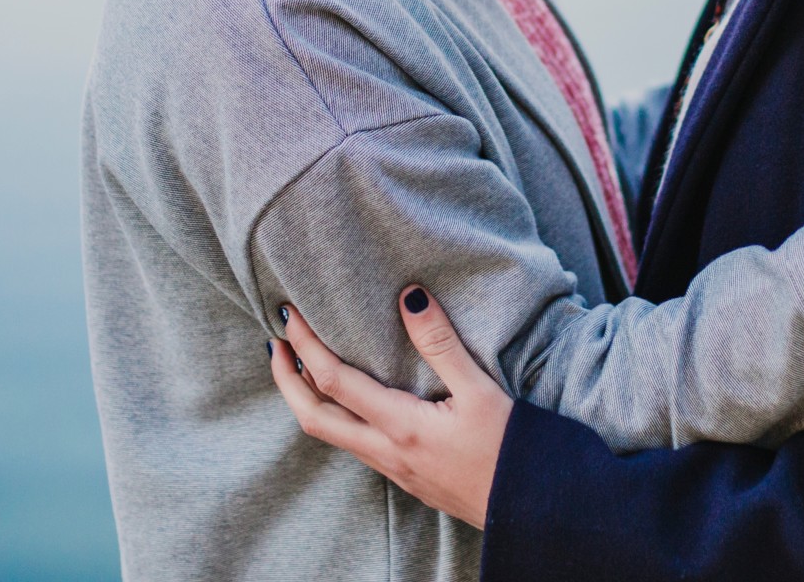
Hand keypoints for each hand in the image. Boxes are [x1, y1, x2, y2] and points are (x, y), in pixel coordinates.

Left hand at [269, 287, 511, 528]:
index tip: (290, 316)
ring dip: (305, 398)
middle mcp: (386, 451)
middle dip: (285, 379)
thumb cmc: (509, 449)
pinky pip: (352, 444)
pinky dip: (332, 415)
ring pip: (330, 434)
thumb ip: (441, 343)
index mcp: (400, 426)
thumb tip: (409, 296)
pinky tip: (345, 399)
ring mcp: (391, 468)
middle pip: (312, 418)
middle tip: (275, 343)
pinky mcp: (401, 475)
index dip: (306, 346)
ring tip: (300, 364)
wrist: (528, 508)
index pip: (333, 382)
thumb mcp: (480, 389)